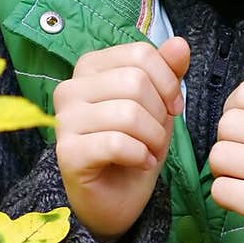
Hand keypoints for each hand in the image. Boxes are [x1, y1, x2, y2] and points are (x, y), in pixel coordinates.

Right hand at [53, 36, 189, 241]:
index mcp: (90, 68)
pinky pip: (117, 143)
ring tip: (150, 151)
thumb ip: (167, 72)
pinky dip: (140, 155)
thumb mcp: (158, 105)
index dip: (168, 82)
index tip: (172, 107)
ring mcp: (64, 121)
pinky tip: (141, 163)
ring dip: (153, 138)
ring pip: (128, 112)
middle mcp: (70, 88)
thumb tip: (179, 43)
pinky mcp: (68, 153)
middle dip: (160, 113)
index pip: (140, 54)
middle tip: (157, 136)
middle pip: (135, 81)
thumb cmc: (135, 147)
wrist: (115, 199)